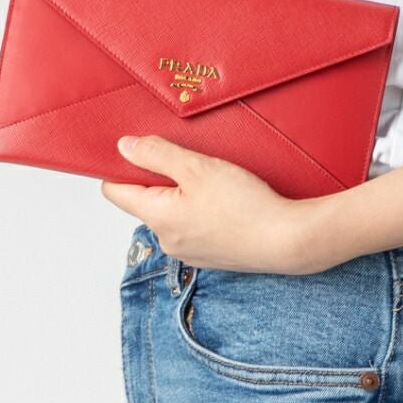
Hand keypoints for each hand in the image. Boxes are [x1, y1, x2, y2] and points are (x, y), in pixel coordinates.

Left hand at [100, 134, 322, 273]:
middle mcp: (167, 240)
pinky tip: (228, 201)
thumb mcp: (198, 167)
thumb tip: (124, 147)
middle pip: (146, 201)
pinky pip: (195, 226)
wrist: (288, 241)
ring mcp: (189, 251)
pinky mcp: (211, 255)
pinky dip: (204, 211)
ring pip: (173, 213)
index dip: (122, 166)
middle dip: (162, 178)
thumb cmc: (246, 206)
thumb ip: (157, 154)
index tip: (142, 150)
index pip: (115, 191)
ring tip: (214, 180)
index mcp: (157, 217)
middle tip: (190, 160)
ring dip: (186, 194)